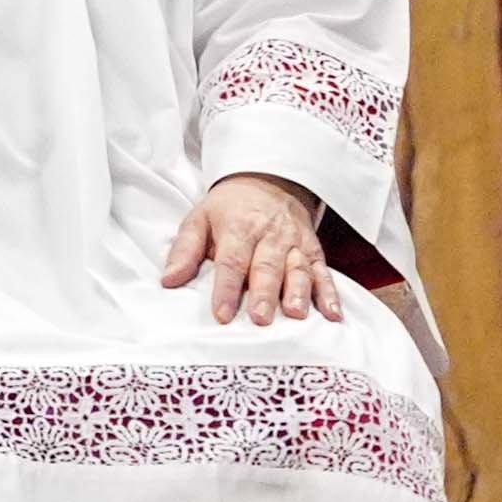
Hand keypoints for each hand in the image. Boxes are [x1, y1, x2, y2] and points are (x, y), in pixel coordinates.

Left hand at [161, 172, 344, 324]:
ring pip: (298, 270)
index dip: (226, 288)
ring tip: (295, 314)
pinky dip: (330, 294)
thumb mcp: (199, 219)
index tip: (222, 313)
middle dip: (264, 294)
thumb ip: (185, 251)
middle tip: (260, 318)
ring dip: (298, 293)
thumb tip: (168, 280)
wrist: (267, 182)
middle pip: (267, 267)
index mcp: (238, 228)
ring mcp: (295, 243)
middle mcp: (270, 235)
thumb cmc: (228, 209)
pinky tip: (333, 314)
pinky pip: (324, 273)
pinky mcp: (314, 251)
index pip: (231, 261)